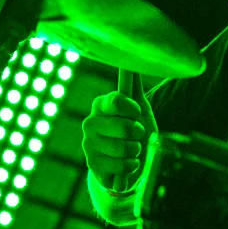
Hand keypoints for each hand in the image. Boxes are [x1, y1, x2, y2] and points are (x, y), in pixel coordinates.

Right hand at [81, 73, 157, 187]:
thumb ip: (133, 84)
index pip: (118, 100)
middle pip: (125, 127)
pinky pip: (121, 166)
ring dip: (136, 150)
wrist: (125, 158)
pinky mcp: (92, 165)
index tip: (138, 114)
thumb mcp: (138, 106)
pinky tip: (128, 162)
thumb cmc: (133, 128)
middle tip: (137, 134)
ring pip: (124, 148)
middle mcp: (90, 123)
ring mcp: (89, 145)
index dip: (133, 109)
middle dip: (138, 133)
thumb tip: (130, 62)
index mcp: (101, 105)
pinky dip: (131, 166)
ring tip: (133, 148)